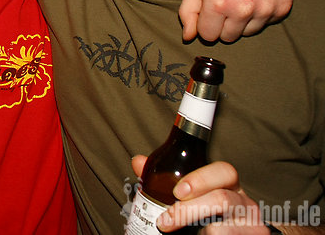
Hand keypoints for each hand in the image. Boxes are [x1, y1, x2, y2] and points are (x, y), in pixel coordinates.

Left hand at [131, 156, 268, 233]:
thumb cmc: (209, 216)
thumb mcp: (191, 196)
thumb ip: (164, 179)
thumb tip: (138, 161)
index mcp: (230, 186)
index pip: (225, 171)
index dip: (201, 179)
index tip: (176, 191)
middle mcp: (244, 203)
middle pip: (223, 199)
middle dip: (189, 209)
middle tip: (165, 220)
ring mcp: (251, 225)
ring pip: (221, 227)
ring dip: (193, 229)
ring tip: (171, 230)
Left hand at [179, 0, 293, 41]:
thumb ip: (188, 10)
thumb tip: (188, 37)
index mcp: (218, 3)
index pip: (208, 36)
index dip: (206, 24)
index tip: (210, 9)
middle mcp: (243, 10)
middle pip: (227, 37)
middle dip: (223, 24)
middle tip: (226, 1)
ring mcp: (265, 10)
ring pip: (247, 33)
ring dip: (242, 21)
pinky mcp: (282, 8)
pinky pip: (265, 24)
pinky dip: (260, 14)